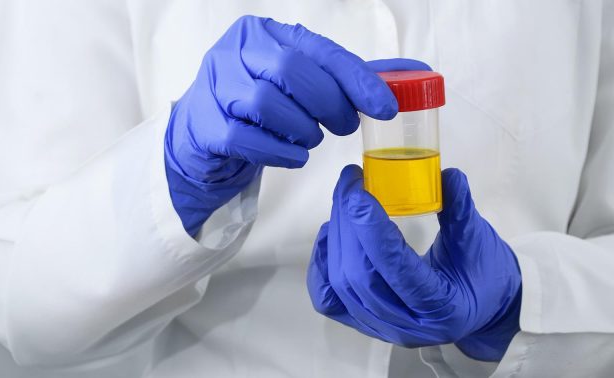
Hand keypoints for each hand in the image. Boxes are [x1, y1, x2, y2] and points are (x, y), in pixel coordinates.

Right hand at [164, 15, 430, 234]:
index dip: (357, 79)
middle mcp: (236, 52)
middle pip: (290, 70)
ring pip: (266, 103)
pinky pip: (246, 138)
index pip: (319, 50)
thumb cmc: (261, 105)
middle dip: (328, 103)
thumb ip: (345, 78)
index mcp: (265, 33)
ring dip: (301, 129)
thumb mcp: (301, 83)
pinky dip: (280, 152)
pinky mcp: (205, 124)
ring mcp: (214, 86)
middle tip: (345, 126)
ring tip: (310, 138)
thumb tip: (409, 74)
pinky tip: (293, 155)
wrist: (205, 135)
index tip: (385, 107)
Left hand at [308, 165, 521, 360]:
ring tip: (345, 201)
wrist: (484, 309)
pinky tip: (329, 235)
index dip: (373, 231)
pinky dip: (322, 265)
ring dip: (336, 237)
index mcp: (441, 307)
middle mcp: (407, 325)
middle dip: (348, 225)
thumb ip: (461, 210)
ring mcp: (381, 327)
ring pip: (341, 285)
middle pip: (360, 276)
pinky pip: (329, 299)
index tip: (359, 193)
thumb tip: (447, 175)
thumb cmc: (484, 274)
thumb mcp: (478, 241)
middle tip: (351, 183)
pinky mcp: (365, 321)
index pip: (397, 269)